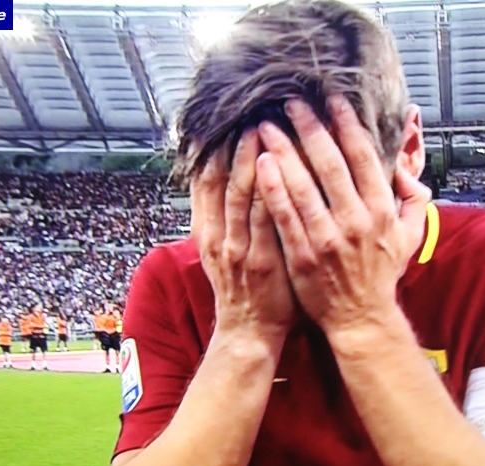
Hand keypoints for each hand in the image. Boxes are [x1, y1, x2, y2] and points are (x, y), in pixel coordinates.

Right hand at [192, 128, 295, 341]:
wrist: (248, 332)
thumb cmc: (243, 289)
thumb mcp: (222, 251)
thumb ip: (225, 218)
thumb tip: (231, 180)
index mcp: (207, 232)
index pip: (205, 182)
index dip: (211, 150)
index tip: (221, 122)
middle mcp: (218, 237)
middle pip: (221, 181)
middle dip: (233, 145)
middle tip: (246, 113)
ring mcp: (239, 249)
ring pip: (242, 195)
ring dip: (250, 159)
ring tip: (261, 127)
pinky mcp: (262, 262)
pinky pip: (266, 219)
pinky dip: (271, 190)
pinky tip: (280, 167)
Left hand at [256, 96, 428, 335]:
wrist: (361, 318)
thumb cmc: (380, 275)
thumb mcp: (411, 237)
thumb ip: (414, 199)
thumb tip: (406, 169)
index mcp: (381, 211)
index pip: (362, 157)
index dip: (346, 124)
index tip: (331, 100)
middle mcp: (355, 221)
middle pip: (330, 163)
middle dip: (309, 128)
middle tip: (291, 103)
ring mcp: (328, 238)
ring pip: (303, 185)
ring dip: (284, 151)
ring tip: (267, 126)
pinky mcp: (303, 255)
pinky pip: (285, 216)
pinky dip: (273, 189)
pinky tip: (260, 164)